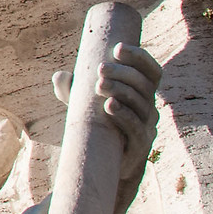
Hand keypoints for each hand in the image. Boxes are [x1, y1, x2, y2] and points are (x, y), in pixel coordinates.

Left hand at [52, 41, 160, 192]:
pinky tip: (109, 106)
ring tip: (100, 85)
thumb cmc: (97, 126)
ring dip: (121, 91)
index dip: (139, 57)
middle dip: (123, 73)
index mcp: (143, 93)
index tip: (118, 48)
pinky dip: (123, 115)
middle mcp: (150, 108)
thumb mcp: (83, 105)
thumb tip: (61, 76)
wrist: (105, 164)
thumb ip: (72, 90)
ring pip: (142, 104)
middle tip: (100, 69)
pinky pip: (136, 128)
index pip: (151, 70)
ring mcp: (148, 127)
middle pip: (144, 84)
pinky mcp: (140, 146)